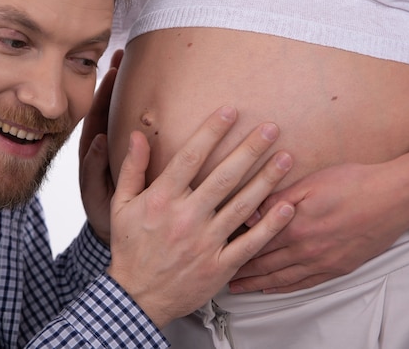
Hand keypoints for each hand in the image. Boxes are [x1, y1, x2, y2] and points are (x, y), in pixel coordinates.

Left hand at [78, 51, 123, 242]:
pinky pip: (134, 127)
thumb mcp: (98, 197)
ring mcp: (117, 149)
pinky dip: (137, 106)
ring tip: (131, 61)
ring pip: (119, 113)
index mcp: (92, 154)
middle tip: (123, 53)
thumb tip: (97, 140)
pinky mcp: (131, 156)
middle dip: (114, 80)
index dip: (103, 92)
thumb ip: (94, 171)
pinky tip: (153, 90)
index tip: (112, 69)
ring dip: (124, 88)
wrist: (120, 234)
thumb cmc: (108, 218)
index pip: (96, 115)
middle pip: (107, 106)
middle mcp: (103, 146)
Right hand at [107, 106, 294, 327]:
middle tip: (271, 128)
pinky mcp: (220, 265)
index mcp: (162, 199)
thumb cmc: (130, 247)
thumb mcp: (121, 205)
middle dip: (250, 149)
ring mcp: (205, 242)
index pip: (190, 158)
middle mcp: (186, 217)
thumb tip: (137, 135)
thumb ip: (132, 168)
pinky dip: (271, 225)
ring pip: (242, 205)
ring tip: (286, 158)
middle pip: (224, 177)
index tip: (230, 111)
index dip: (211, 132)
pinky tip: (288, 207)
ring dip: (267, 180)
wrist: (137, 296)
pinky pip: (250, 243)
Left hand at [229, 161, 408, 293]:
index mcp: (294, 226)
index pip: (255, 241)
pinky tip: (274, 288)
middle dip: (240, 270)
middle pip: (264, 263)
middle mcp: (305, 249)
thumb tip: (250, 211)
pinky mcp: (337, 268)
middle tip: (222, 274)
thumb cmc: (354, 184)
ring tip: (240, 287)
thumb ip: (276, 200)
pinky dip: (285, 288)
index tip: (218, 250)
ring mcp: (321, 261)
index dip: (234, 247)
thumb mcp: (309, 184)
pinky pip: (304, 283)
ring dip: (257, 283)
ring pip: (281, 277)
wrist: (394, 198)